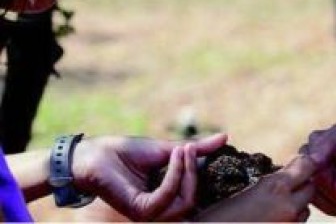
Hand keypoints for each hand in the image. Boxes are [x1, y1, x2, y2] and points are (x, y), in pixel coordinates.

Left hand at [71, 133, 226, 220]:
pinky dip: (174, 174)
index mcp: (165, 197)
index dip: (200, 172)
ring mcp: (148, 213)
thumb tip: (225, 137)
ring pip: (183, 202)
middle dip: (195, 172)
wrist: (95, 153)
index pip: (193, 194)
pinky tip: (171, 155)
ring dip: (186, 172)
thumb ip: (195, 150)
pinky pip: (166, 197)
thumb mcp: (167, 149)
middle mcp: (157, 209)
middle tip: (191, 148)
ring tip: (181, 149)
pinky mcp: (139, 211)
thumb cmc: (126, 152)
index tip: (197, 147)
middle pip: (192, 201)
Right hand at [198, 154, 315, 221]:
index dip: (304, 163)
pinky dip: (291, 220)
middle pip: (311, 188)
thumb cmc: (218, 217)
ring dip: (297, 204)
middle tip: (287, 184)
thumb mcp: (242, 191)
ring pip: (305, 210)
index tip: (297, 163)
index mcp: (275, 187)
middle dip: (302, 184)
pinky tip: (273, 218)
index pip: (308, 165)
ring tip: (277, 204)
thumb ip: (268, 181)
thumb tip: (282, 173)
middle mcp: (288, 207)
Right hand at [300, 122, 335, 219]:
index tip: (316, 164)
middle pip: (312, 165)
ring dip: (331, 201)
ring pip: (308, 182)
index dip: (319, 154)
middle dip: (331, 189)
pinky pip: (307, 193)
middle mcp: (320, 142)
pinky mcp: (305, 174)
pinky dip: (327, 205)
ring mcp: (309, 158)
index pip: (325, 143)